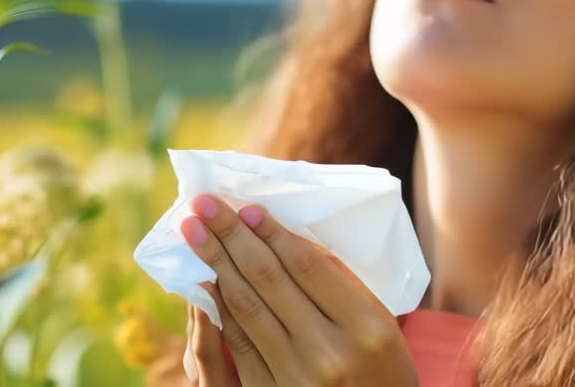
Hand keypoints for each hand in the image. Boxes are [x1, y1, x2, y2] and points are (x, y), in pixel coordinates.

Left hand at [179, 194, 418, 385]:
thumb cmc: (382, 368)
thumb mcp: (381, 324)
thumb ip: (339, 282)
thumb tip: (285, 235)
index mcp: (367, 327)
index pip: (307, 266)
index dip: (272, 233)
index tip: (245, 207)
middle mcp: (330, 352)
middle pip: (269, 280)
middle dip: (231, 235)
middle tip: (203, 204)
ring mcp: (297, 377)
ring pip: (246, 307)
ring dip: (214, 263)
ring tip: (193, 231)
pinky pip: (237, 343)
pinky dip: (218, 306)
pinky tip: (203, 279)